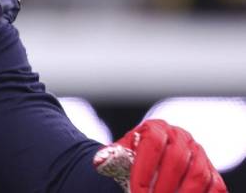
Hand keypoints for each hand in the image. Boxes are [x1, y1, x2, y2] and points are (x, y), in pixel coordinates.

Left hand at [94, 119, 227, 192]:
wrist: (150, 159)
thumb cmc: (133, 157)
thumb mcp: (121, 153)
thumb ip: (112, 157)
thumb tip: (99, 162)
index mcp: (157, 128)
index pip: (153, 144)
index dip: (144, 170)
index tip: (136, 191)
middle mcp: (181, 137)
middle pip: (177, 160)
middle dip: (163, 186)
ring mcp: (199, 153)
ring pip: (197, 174)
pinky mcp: (211, 171)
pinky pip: (215, 186)